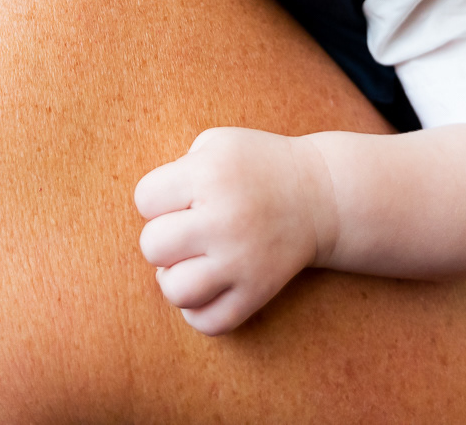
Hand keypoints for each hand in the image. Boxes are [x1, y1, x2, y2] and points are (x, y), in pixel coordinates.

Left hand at [133, 127, 336, 335]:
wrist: (320, 195)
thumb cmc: (256, 166)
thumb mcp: (216, 144)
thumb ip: (177, 167)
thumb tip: (151, 212)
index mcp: (209, 174)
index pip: (145, 199)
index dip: (157, 199)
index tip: (181, 198)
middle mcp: (224, 219)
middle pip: (152, 246)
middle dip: (163, 238)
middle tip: (186, 231)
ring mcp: (241, 261)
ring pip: (176, 291)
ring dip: (175, 278)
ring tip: (191, 263)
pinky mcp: (258, 292)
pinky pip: (208, 322)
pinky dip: (198, 310)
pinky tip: (207, 287)